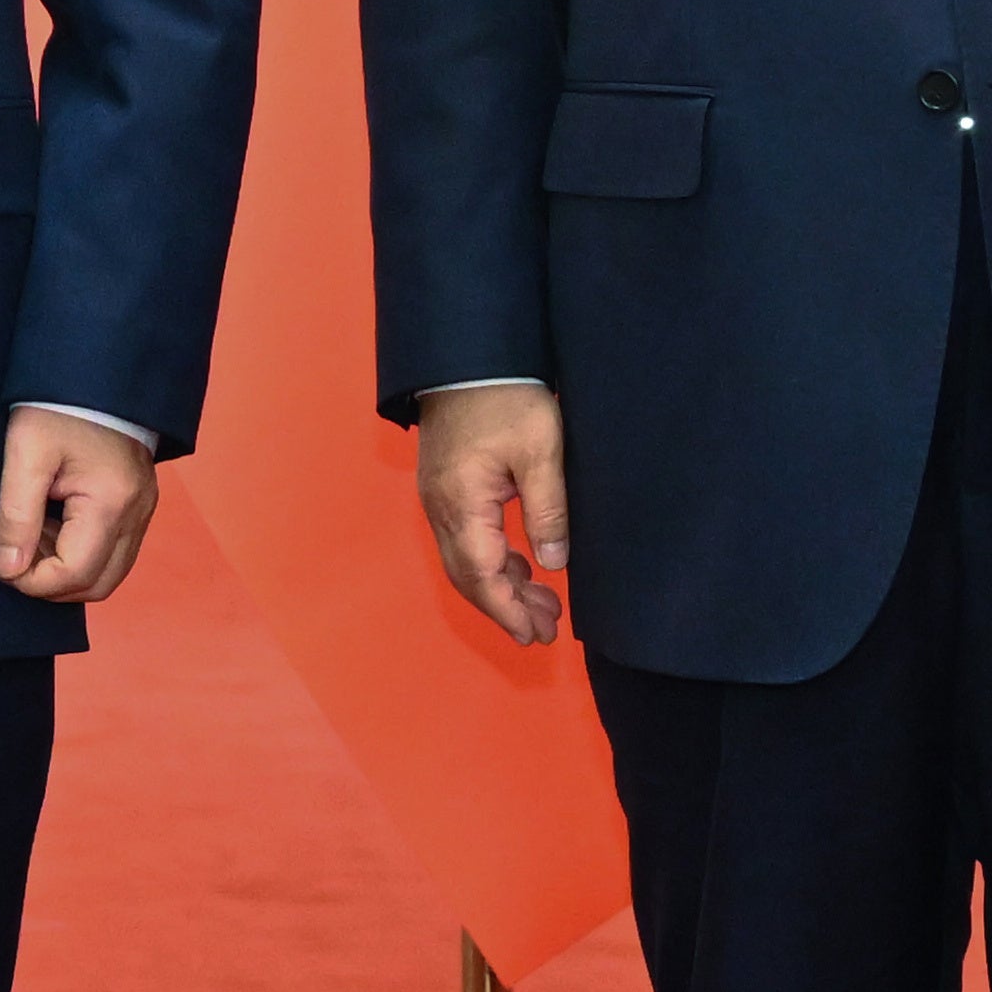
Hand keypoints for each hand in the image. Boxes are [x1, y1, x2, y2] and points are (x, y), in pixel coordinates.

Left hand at [0, 409, 164, 603]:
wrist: (95, 369)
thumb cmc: (57, 406)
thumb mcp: (25, 454)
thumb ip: (16, 516)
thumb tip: (9, 570)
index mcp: (112, 502)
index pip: (75, 574)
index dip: (34, 581)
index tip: (4, 562)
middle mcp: (138, 514)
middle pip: (98, 585)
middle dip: (53, 583)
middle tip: (18, 554)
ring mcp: (144, 510)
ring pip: (109, 573)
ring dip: (67, 570)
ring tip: (35, 535)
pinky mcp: (139, 504)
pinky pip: (114, 552)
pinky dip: (82, 553)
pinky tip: (54, 524)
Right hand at [413, 380, 569, 644]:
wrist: (466, 355)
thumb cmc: (506, 397)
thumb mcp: (541, 451)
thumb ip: (548, 509)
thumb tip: (553, 563)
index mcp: (462, 504)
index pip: (482, 575)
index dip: (508, 610)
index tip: (536, 635)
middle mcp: (440, 509)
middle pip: (468, 576)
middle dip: (506, 607)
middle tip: (546, 630)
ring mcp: (438, 499)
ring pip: (465, 561)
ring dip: (501, 586)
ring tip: (541, 605)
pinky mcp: (445, 487)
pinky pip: (464, 540)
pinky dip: (492, 561)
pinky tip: (520, 566)